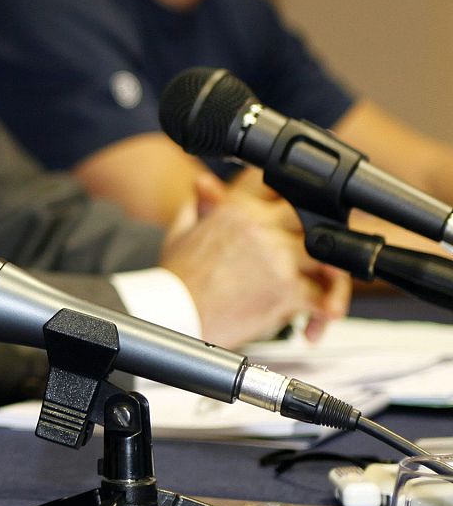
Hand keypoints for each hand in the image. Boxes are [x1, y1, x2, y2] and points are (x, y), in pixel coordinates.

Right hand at [162, 174, 349, 346]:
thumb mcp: (181, 231)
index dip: (297, 194)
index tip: (305, 210)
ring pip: (329, 259)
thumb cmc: (176, 279)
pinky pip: (324, 298)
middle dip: (324, 237)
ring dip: (332, 280)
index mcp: (236, 208)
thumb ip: (200, 205)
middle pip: (314, 219)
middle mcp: (260, 226)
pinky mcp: (286, 289)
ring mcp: (277, 257)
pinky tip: (315, 322)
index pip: (279, 185)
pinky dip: (325, 313)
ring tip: (326, 297)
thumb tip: (204, 184)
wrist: (173, 314)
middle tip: (325, 260)